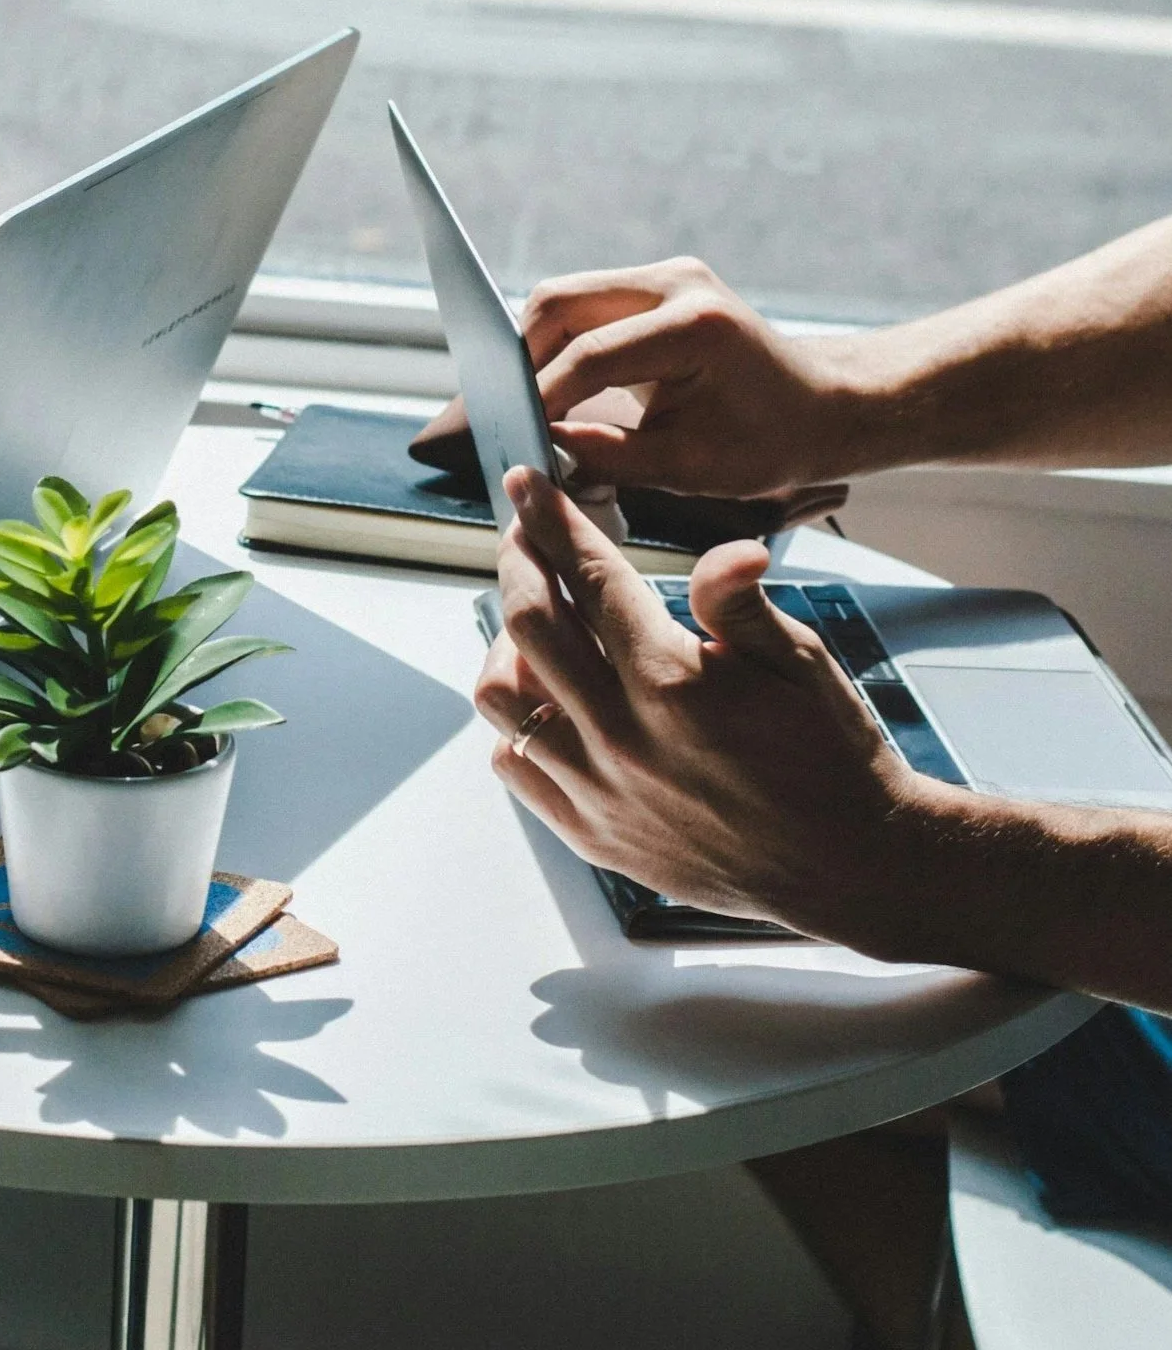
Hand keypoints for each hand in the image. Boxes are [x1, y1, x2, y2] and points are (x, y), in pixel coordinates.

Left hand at [473, 467, 931, 947]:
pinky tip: (548, 700)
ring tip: (537, 624)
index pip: (588, 577)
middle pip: (527, 624)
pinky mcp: (591, 833)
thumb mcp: (802, 663)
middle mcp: (622, 736)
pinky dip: (516, 723)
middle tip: (524, 537)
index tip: (527, 484)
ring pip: (502, 697)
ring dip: (508, 646)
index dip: (552, 521)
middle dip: (518, 563)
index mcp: (673, 682)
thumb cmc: (831, 755)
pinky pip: (514, 764)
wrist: (848, 865)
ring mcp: (599, 790)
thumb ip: (741, 602)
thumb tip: (727, 548)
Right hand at [520, 258, 862, 495]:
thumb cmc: (772, 442)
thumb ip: (610, 456)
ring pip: (564, 298)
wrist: (824, 406)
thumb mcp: (691, 467)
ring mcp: (666, 277)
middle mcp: (677, 284)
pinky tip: (557, 387)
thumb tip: (543, 449)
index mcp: (695, 326)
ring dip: (537, 349)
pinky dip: (560, 344)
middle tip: (511, 415)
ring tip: (532, 404)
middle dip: (523, 361)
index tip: (516, 437)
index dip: (541, 398)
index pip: (588, 355)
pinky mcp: (656, 286)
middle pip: (559, 303)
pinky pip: (585, 305)